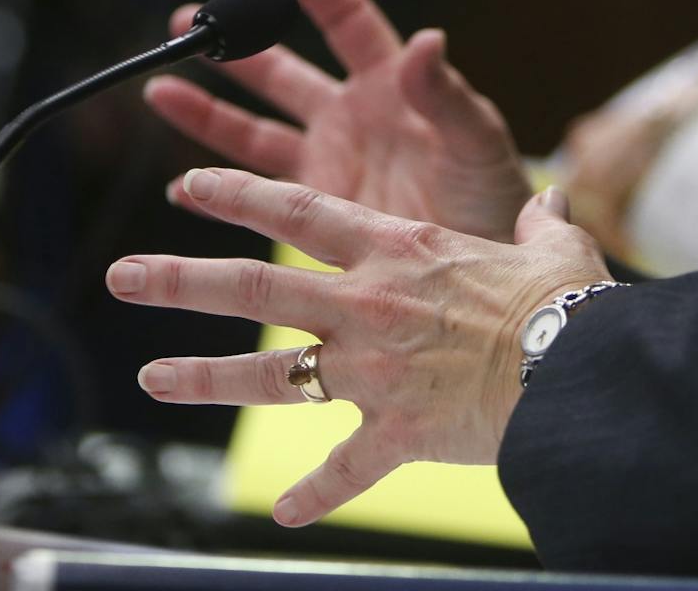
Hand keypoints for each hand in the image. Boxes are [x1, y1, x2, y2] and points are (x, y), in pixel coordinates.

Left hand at [105, 168, 608, 524]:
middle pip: (255, 285)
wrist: (575, 372)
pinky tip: (281, 512)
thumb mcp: (551, 245)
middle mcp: (369, 304)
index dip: (236, 195)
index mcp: (398, 249)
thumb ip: (538, 220)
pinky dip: (312, 493)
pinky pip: (342, 469)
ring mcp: (373, 370)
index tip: (189, 186)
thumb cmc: (565, 303)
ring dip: (204, 375)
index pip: (297, 209)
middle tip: (122, 274)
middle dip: (179, 278)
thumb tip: (551, 196)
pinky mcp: (394, 432)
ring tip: (151, 375)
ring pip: (270, 373)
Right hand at [145, 0, 533, 242]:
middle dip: (235, 42)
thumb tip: (428, 38)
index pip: (345, 18)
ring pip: (255, 129)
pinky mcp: (315, 211)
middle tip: (184, 21)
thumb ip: (448, 97)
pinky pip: (253, 196)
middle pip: (282, 69)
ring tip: (159, 90)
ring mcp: (330, 162)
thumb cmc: (497, 199)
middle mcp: (352, 116)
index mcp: (391, 85)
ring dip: (208, 111)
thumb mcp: (478, 145)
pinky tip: (182, 189)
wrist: (487, 281)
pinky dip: (216, 194)